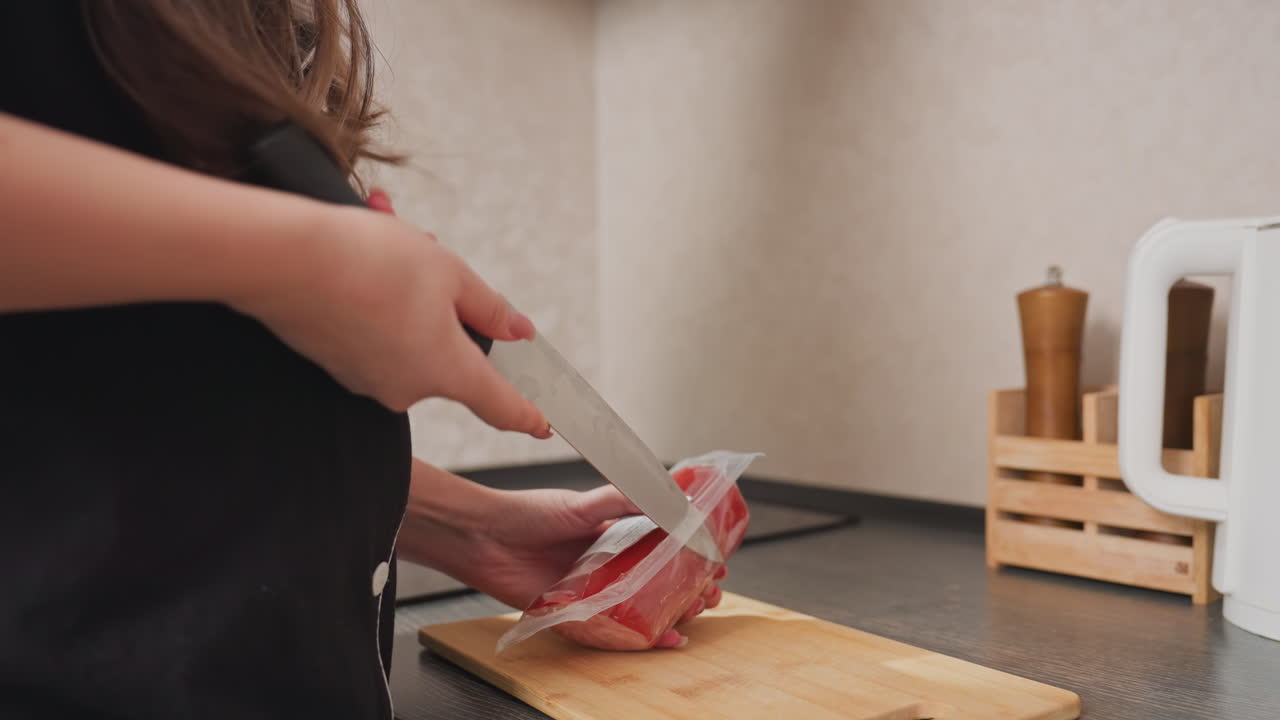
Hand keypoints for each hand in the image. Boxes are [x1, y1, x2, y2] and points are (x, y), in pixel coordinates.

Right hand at [232, 188, 549, 436]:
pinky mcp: (336, 365)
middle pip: (448, 353)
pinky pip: (372, 333)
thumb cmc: (372, 262)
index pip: (502, 405)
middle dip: (446, 306)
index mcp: (449, 371)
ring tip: (386, 241)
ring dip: (407, 293)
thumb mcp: (449, 272)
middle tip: (433, 256)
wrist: (284, 260)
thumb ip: (488, 308)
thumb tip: (517, 331)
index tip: (545, 424)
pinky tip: (359, 260)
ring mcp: (369, 380)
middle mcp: (409, 388)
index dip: (528, 414)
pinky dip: (373, 300)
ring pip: (408, 334)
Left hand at [398, 460, 724, 648]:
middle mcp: (606, 564)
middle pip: (657, 582)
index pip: (662, 546)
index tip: (717, 561)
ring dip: (672, 613)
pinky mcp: (576, 613)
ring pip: (642, 608)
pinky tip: (665, 639)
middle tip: (712, 594)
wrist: (483, 538)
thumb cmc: (527, 514)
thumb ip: (622, 500)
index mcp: (612, 534)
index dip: (690, 555)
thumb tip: (664, 495)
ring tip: (695, 613)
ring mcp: (593, 590)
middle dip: (689, 589)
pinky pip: (614, 629)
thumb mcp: (581, 503)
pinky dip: (642, 637)